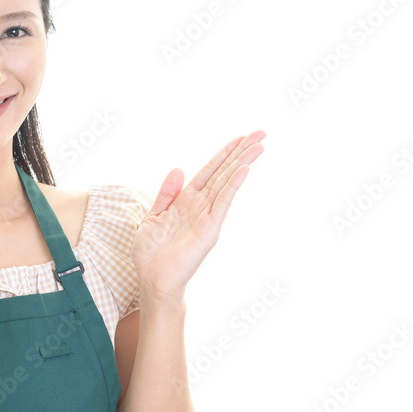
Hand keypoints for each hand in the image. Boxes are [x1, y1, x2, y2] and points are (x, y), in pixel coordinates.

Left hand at [131, 130, 265, 302]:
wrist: (153, 278)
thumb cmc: (151, 252)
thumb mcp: (153, 216)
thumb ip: (166, 193)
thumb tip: (180, 168)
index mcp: (186, 200)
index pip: (209, 171)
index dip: (223, 154)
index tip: (239, 137)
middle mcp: (200, 205)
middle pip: (223, 172)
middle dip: (240, 152)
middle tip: (261, 133)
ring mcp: (207, 216)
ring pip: (227, 183)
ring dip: (242, 163)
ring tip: (259, 145)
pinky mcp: (210, 229)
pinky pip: (223, 202)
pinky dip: (233, 185)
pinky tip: (244, 170)